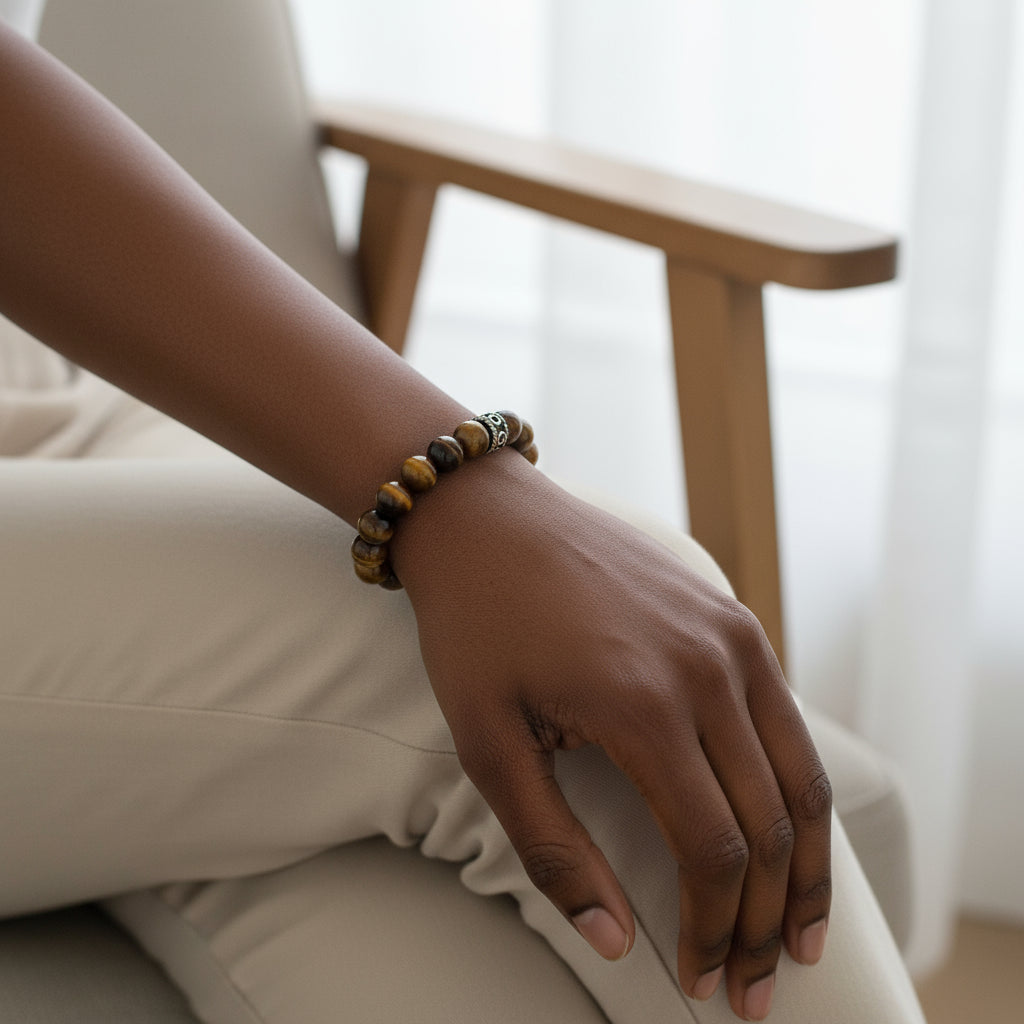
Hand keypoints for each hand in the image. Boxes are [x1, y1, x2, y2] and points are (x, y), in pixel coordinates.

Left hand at [393, 454, 831, 1020]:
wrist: (487, 518)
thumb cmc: (476, 626)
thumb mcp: (487, 743)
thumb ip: (551, 848)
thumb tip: (614, 939)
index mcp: (643, 705)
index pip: (714, 850)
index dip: (715, 929)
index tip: (702, 979)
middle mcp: (708, 669)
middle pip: (773, 824)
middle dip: (768, 918)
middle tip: (757, 984)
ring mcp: (731, 636)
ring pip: (802, 774)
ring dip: (809, 863)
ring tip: (801, 929)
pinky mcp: (734, 617)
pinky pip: (785, 718)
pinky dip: (796, 788)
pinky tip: (787, 831)